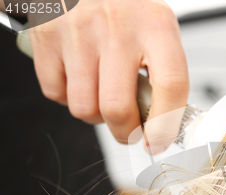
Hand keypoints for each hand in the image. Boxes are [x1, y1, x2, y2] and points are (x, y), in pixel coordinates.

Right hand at [28, 0, 188, 152]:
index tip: (158, 142)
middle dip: (125, 133)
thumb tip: (164, 125)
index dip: (165, 126)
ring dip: (95, 115)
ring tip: (103, 94)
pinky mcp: (47, 38)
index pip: (171, 85)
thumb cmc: (126, 9)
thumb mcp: (156, 29)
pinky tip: (79, 78)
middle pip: (118, 109)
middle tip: (130, 132)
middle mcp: (118, 28)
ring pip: (84, 109)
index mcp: (156, 26)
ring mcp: (79, 33)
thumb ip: (163, 74)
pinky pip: (56, 94)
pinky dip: (68, 97)